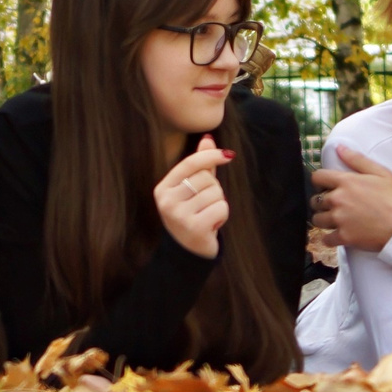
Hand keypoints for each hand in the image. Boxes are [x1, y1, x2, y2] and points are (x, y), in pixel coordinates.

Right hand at [153, 135, 232, 260]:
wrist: (187, 252)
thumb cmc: (191, 215)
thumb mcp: (191, 190)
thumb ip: (199, 165)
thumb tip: (208, 139)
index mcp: (163, 189)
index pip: (191, 164)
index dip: (211, 156)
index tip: (229, 155)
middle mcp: (167, 201)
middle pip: (206, 179)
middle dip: (214, 190)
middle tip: (204, 205)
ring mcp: (179, 216)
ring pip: (216, 194)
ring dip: (218, 204)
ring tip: (207, 216)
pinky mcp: (194, 228)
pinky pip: (221, 208)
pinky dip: (222, 216)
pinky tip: (211, 226)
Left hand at [312, 148, 391, 251]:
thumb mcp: (382, 173)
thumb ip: (357, 160)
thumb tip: (339, 147)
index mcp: (346, 182)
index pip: (317, 177)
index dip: (320, 181)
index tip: (327, 186)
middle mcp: (338, 200)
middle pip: (315, 200)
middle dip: (323, 202)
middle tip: (336, 205)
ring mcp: (340, 220)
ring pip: (317, 220)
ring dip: (324, 220)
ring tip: (337, 221)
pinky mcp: (344, 238)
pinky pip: (326, 239)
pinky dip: (330, 238)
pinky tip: (340, 235)